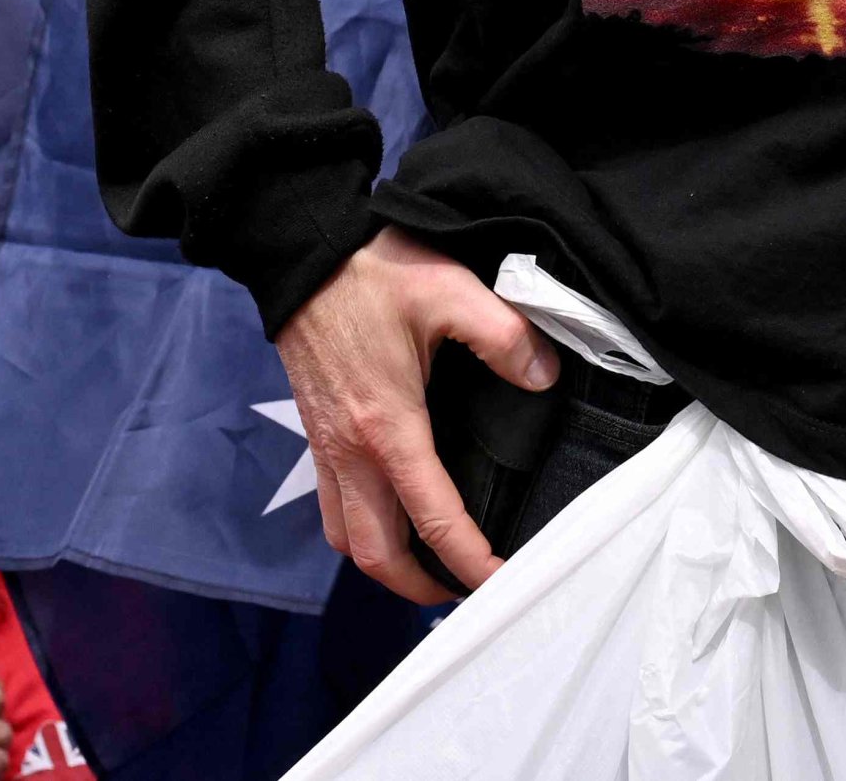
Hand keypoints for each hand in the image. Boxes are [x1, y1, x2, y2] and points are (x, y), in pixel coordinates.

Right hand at [272, 229, 559, 603]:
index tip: (502, 581)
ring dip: (385, 565)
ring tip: (429, 566)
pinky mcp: (316, 435)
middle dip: (420, 586)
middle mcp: (350, 451)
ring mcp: (326, 447)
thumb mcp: (449, 290)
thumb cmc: (372, 272)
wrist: (301, 255)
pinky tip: (392, 516)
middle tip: (467, 590)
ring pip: (347, 537)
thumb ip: (504, 336)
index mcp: (387, 427)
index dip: (470, 561)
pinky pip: (333, 507)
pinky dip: (362, 531)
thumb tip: (544, 379)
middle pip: (376, 554)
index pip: (432, 519)